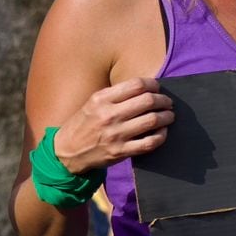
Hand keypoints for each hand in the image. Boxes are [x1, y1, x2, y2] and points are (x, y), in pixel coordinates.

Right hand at [51, 78, 174, 172]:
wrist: (67, 151)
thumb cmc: (83, 123)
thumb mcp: (93, 103)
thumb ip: (116, 95)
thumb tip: (145, 88)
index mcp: (102, 99)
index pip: (136, 85)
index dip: (153, 84)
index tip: (157, 87)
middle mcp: (109, 115)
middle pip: (148, 101)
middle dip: (163, 100)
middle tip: (167, 102)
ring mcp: (116, 134)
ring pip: (152, 120)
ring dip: (166, 116)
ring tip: (169, 115)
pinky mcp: (121, 151)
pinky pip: (149, 142)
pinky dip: (161, 136)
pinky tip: (162, 131)